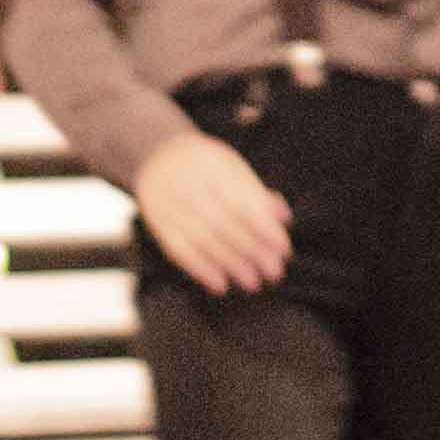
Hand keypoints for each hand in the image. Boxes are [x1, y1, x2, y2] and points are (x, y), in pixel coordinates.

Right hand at [133, 132, 291, 293]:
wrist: (156, 155)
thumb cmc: (205, 164)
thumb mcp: (232, 165)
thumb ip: (256, 191)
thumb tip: (283, 218)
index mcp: (215, 169)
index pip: (244, 203)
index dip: (265, 229)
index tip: (284, 249)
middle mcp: (192, 187)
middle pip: (225, 225)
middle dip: (253, 251)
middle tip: (274, 272)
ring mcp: (173, 206)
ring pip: (204, 240)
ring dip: (231, 264)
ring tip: (252, 282)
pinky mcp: (159, 224)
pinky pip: (179, 250)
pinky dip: (200, 270)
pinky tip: (219, 285)